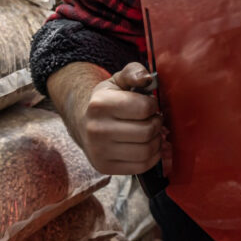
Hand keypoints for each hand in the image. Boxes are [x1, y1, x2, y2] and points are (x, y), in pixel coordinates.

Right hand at [49, 61, 163, 174]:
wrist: (84, 123)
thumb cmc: (108, 101)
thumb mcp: (118, 81)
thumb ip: (134, 72)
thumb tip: (147, 79)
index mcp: (100, 104)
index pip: (145, 108)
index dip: (153, 105)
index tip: (148, 105)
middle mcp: (96, 130)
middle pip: (147, 131)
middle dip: (157, 124)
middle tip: (153, 119)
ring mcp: (99, 151)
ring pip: (147, 151)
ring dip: (157, 141)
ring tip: (151, 133)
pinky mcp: (104, 167)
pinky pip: (142, 167)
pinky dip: (153, 157)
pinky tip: (148, 146)